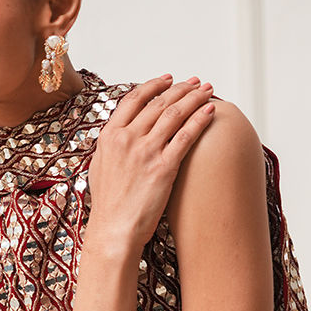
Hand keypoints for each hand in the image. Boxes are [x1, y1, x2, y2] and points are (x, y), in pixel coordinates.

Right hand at [86, 73, 215, 252]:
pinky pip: (185, 136)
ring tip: (208, 90)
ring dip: (193, 98)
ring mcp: (146, 152)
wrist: (114, 230)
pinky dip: (199, 120)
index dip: (153, 86)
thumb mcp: (100, 168)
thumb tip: (118, 134)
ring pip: (174, 114)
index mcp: (110, 136)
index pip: (134, 100)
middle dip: (180, 88)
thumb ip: (111, 147)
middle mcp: (127, 139)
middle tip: (195, 82)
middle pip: (158, 103)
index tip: (167, 80)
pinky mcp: (163, 168)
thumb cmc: (108, 206)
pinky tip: (210, 111)